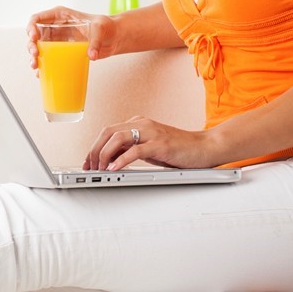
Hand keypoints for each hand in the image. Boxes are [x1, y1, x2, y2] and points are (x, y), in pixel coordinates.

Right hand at [26, 6, 117, 70]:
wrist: (113, 38)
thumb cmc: (106, 26)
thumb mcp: (100, 29)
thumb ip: (95, 41)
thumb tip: (91, 55)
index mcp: (60, 16)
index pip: (38, 18)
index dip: (32, 27)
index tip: (33, 37)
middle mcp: (56, 28)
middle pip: (35, 35)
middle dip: (31, 45)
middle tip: (35, 54)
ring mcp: (57, 41)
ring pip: (38, 48)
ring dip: (34, 57)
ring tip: (35, 66)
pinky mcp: (62, 52)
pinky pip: (48, 58)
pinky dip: (43, 66)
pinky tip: (41, 73)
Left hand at [83, 116, 220, 170]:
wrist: (205, 147)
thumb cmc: (178, 149)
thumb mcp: (149, 149)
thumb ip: (131, 150)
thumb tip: (110, 160)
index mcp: (138, 123)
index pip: (108, 131)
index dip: (94, 146)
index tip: (87, 162)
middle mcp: (142, 124)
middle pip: (108, 132)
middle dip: (95, 150)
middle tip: (89, 167)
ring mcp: (151, 133)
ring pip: (118, 138)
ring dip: (105, 154)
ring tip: (100, 169)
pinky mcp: (160, 144)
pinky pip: (135, 150)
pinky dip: (122, 159)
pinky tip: (114, 168)